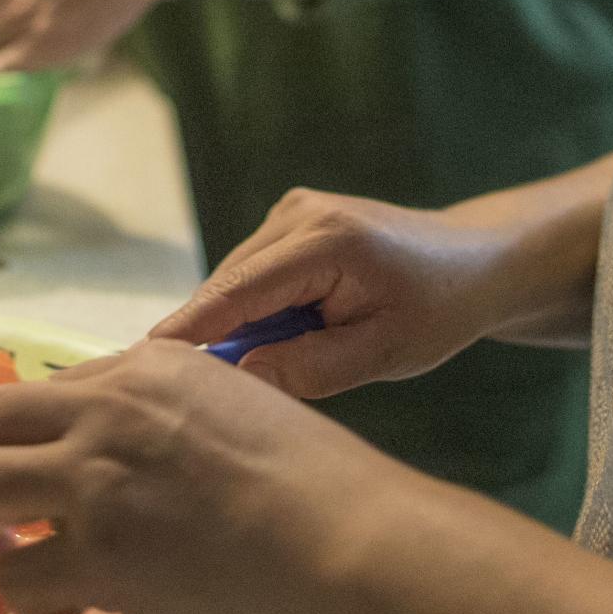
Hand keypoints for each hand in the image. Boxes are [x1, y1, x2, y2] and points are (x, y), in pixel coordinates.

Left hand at [0, 341, 396, 613]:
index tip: (14, 465)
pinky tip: (58, 603)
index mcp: (149, 366)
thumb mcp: (235, 406)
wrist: (340, 535)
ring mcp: (96, 476)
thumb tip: (123, 456)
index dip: (20, 432)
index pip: (48, 386)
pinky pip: (17, 576)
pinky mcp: (97, 550)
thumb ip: (168, 416)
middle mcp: (109, 408)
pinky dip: (26, 596)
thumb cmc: (313, 482)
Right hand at [147, 187, 528, 399]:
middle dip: (216, 340)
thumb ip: (308, 368)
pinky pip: (252, 275)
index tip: (138, 364)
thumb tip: (237, 379)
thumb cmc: (437, 311)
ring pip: (235, 282)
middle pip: (228, 288)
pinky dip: (256, 311)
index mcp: (327, 241)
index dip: (188, 330)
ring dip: (241, 326)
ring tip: (271, 368)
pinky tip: (286, 339)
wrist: (474, 261)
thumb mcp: (381, 354)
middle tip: (200, 403)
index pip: (237, 292)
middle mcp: (300, 213)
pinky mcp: (291, 219)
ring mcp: (293, 210)